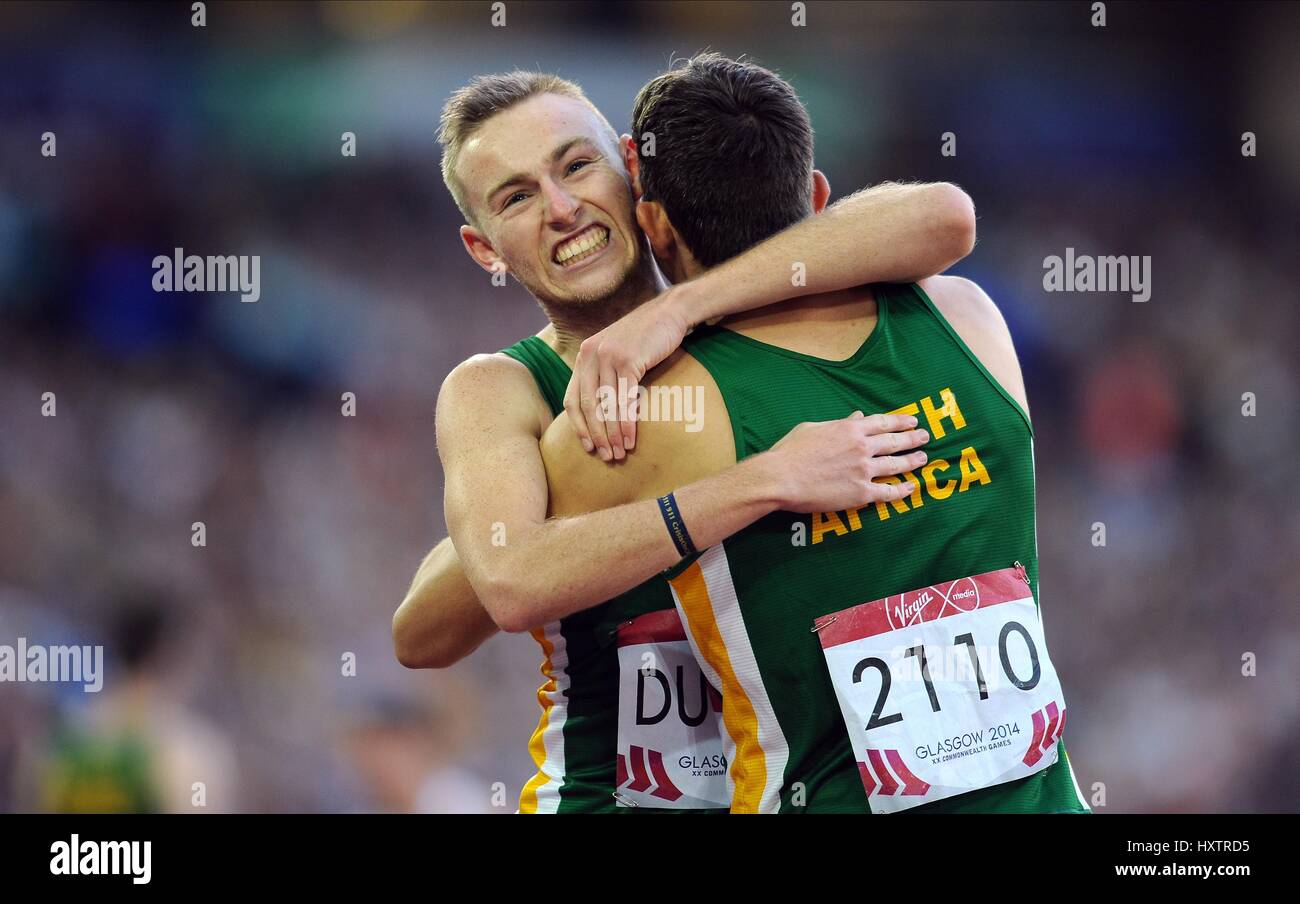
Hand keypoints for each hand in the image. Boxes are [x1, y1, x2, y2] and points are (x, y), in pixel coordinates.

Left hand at [563, 285, 692, 460]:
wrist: (670, 312)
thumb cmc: (646, 337)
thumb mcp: (617, 352)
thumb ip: (604, 374)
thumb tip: (600, 409)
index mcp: (584, 356)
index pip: (572, 398)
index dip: (579, 426)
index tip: (587, 446)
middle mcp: (590, 355)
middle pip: (588, 405)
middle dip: (596, 435)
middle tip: (605, 456)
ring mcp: (608, 356)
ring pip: (606, 405)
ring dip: (612, 434)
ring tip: (619, 453)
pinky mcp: (628, 360)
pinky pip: (625, 399)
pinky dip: (627, 423)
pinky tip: (631, 438)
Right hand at [762, 412, 929, 512]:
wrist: (781, 478)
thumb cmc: (790, 451)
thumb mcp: (813, 428)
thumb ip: (839, 423)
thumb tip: (857, 416)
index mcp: (850, 429)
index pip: (883, 422)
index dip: (900, 422)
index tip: (912, 421)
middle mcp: (862, 447)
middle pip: (895, 442)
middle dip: (912, 439)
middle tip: (925, 437)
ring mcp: (863, 470)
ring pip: (895, 465)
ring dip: (912, 461)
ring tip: (923, 459)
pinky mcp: (861, 492)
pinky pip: (888, 492)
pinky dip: (901, 490)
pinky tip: (911, 488)